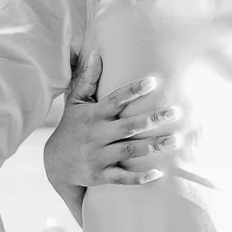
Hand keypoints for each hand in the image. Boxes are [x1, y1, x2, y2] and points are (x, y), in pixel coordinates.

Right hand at [43, 51, 183, 216]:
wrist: (55, 164)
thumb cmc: (72, 127)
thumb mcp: (75, 102)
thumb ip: (87, 80)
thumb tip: (96, 53)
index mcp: (94, 115)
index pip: (115, 100)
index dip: (133, 90)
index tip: (153, 81)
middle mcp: (96, 135)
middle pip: (128, 126)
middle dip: (152, 119)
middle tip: (176, 112)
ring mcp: (98, 156)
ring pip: (129, 150)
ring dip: (153, 146)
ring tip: (176, 140)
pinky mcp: (100, 176)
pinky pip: (121, 178)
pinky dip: (139, 178)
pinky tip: (158, 174)